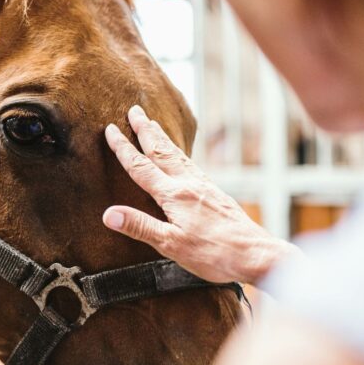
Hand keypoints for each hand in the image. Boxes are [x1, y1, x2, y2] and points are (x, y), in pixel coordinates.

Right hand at [102, 105, 296, 283]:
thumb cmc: (214, 254)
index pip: (141, 167)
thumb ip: (139, 226)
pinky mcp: (214, 193)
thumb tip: (108, 214)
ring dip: (162, 138)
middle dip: (145, 130)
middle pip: (161, 151)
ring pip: (177, 155)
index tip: (110, 130)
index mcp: (174, 195)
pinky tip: (179, 156)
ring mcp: (204, 186)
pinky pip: (190, 164)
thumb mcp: (171, 244)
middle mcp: (189, 184)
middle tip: (134, 110)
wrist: (255, 254)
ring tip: (152, 123)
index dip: (124, 148)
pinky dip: (178, 152)